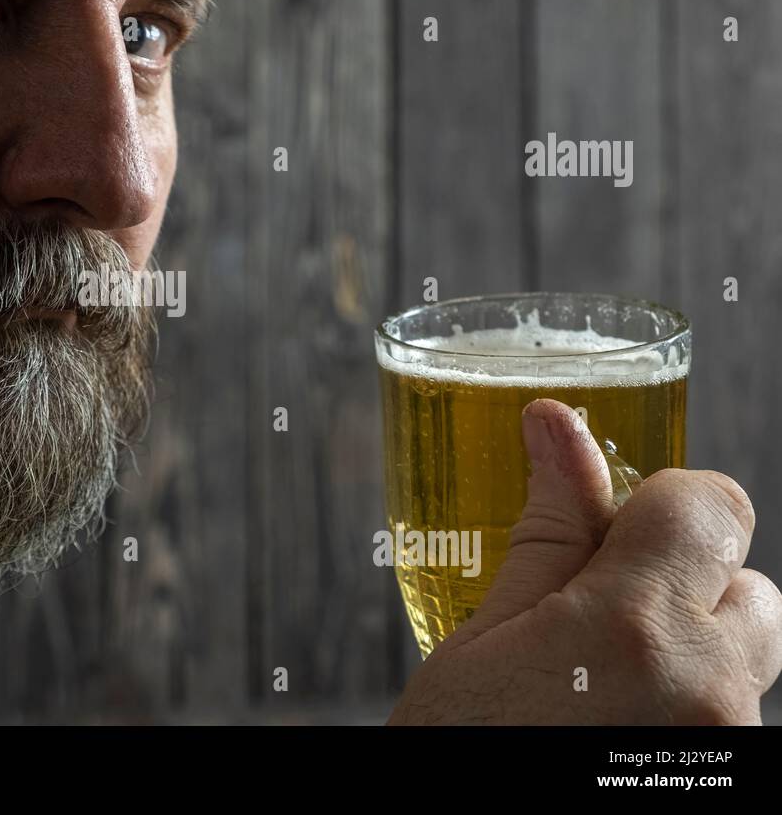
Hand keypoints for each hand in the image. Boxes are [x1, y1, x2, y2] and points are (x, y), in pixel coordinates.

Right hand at [389, 399, 781, 723]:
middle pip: (749, 584)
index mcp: (631, 629)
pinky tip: (614, 724)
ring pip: (749, 656)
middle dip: (682, 580)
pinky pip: (733, 713)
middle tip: (597, 612)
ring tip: (601, 683)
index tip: (611, 523)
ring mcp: (730, 747)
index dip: (658, 501)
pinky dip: (688, 703)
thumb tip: (558, 427)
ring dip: (692, 648)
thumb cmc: (456, 754)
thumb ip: (545, 532)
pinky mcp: (732, 780)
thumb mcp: (481, 638)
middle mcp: (708, 690)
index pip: (709, 504)